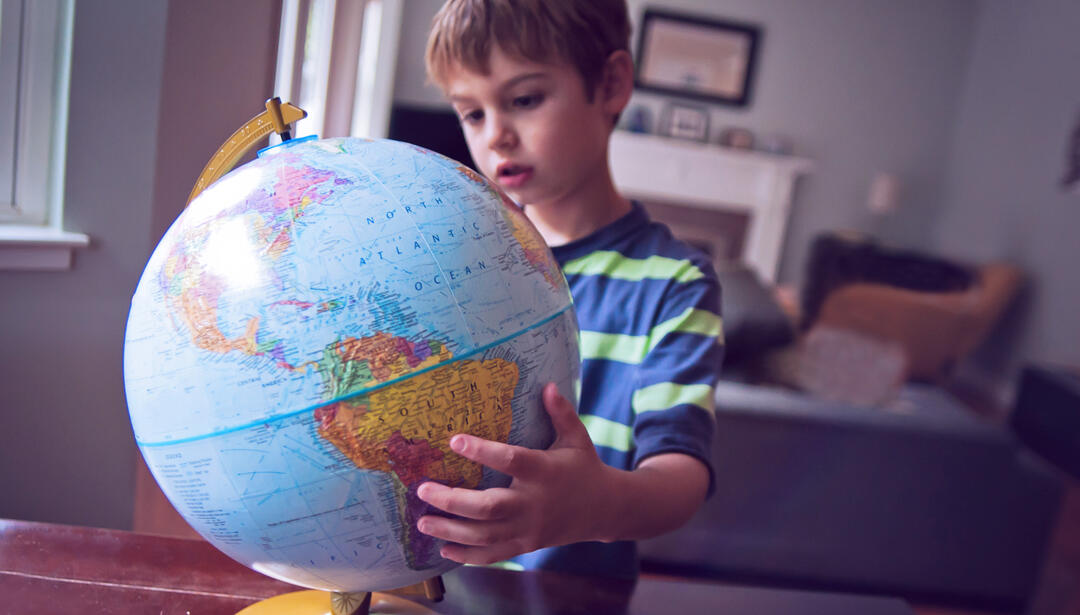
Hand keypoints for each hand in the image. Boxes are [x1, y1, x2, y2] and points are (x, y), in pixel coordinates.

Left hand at [415, 382, 612, 564]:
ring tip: (422, 522)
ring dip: (450, 530)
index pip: (511, 460)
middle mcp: (534, 503)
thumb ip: (560, 413)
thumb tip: (547, 385)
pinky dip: (468, 556)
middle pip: (488, 506)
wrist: (605, 510)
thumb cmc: (584, 467)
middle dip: (452, 500)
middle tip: (423, 490)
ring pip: (484, 535)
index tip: (454, 440)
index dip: (482, 452)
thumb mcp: (577, 438)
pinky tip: (444, 550)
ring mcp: (529, 529)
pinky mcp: (526, 545)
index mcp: (545, 471)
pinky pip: (493, 554)